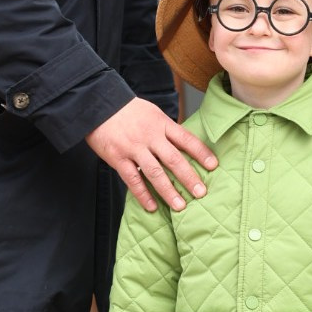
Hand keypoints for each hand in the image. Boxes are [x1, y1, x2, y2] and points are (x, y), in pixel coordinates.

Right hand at [86, 98, 216, 212]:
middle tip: (201, 193)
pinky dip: (142, 194)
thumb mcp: (152, 113)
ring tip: (180, 206)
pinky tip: (151, 206)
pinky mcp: (118, 158)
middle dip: (189, 177)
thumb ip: (166, 130)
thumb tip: (184, 145)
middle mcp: (150, 136)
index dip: (201, 153)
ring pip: (154, 172)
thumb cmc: (128, 110)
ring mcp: (133, 148)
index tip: (214, 166)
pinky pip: (132, 179)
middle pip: (173, 159)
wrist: (97, 104)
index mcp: (161, 124)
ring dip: (168, 191)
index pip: (186, 139)